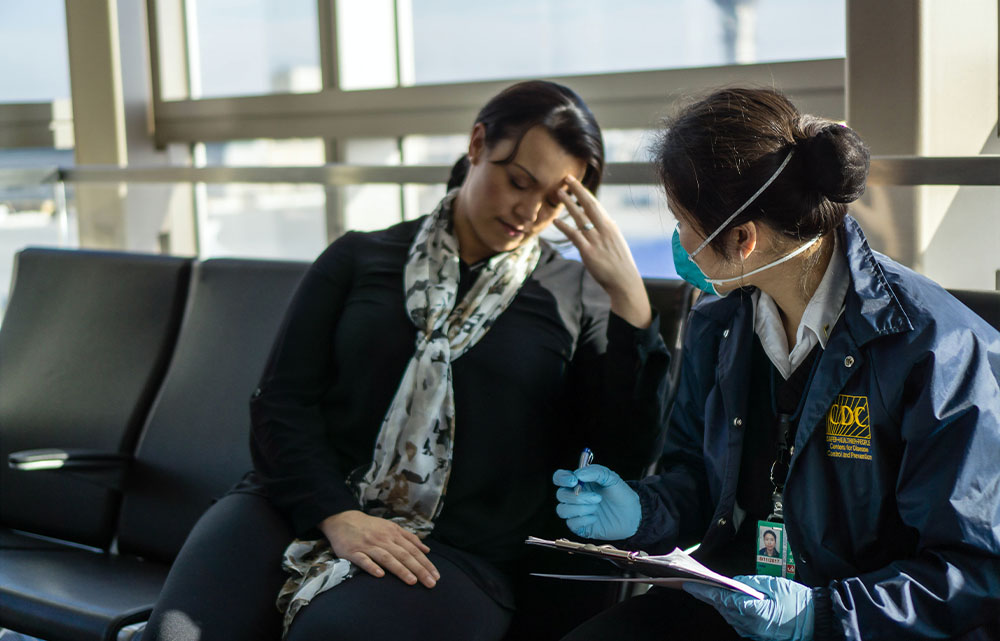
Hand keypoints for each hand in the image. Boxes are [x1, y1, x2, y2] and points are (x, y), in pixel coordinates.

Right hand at [319, 510, 439, 587]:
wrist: (343, 520)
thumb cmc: (371, 527)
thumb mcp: (392, 527)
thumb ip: (410, 538)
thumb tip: (427, 550)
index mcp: (394, 534)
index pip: (413, 550)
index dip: (425, 563)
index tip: (436, 576)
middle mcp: (383, 539)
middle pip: (404, 555)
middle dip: (419, 569)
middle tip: (431, 583)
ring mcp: (368, 545)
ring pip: (387, 558)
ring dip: (400, 569)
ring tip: (412, 581)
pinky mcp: (353, 551)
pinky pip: (363, 560)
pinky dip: (372, 567)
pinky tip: (380, 576)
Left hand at [552, 176, 651, 327]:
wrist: (625, 282)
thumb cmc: (620, 264)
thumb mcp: (617, 243)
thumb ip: (609, 231)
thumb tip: (607, 221)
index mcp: (611, 226)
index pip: (596, 205)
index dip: (584, 193)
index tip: (575, 183)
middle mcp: (604, 229)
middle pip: (589, 204)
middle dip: (578, 190)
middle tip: (567, 178)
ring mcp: (596, 240)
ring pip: (580, 217)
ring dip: (569, 204)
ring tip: (559, 193)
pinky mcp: (589, 252)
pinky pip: (574, 236)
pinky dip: (564, 227)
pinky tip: (556, 221)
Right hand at [553, 464, 640, 539]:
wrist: (632, 516)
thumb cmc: (621, 495)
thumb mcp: (612, 478)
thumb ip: (596, 472)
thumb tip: (578, 474)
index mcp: (579, 482)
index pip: (560, 478)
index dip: (562, 478)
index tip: (574, 481)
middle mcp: (574, 496)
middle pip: (560, 495)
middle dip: (579, 497)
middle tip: (597, 498)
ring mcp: (576, 512)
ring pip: (562, 510)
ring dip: (580, 509)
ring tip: (597, 508)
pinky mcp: (579, 526)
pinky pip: (571, 523)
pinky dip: (583, 520)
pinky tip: (595, 518)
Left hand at [683, 575, 814, 640]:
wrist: (816, 622)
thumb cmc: (797, 602)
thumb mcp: (773, 585)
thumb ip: (750, 583)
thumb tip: (734, 583)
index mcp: (751, 611)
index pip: (719, 599)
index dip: (702, 591)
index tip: (688, 584)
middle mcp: (748, 624)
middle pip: (721, 608)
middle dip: (707, 596)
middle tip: (692, 585)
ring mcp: (753, 632)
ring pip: (729, 616)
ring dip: (719, 604)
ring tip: (707, 591)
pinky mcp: (758, 634)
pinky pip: (739, 622)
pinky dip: (731, 611)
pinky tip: (728, 602)